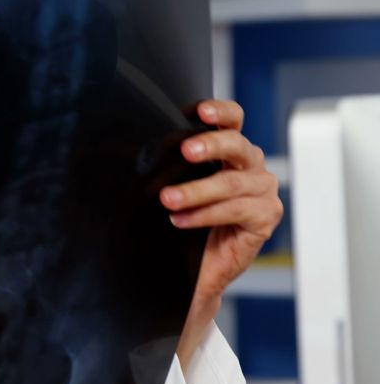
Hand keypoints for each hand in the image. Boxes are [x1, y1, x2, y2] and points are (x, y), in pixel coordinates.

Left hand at [161, 100, 283, 369]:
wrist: (190, 272)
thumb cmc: (179, 226)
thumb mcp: (168, 188)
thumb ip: (162, 166)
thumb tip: (118, 147)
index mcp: (230, 152)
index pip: (233, 120)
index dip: (219, 112)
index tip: (197, 111)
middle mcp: (251, 167)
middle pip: (237, 145)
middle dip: (210, 145)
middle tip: (186, 151)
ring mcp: (262, 192)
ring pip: (231, 182)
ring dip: (197, 191)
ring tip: (168, 199)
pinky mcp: (265, 218)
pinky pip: (237, 210)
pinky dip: (207, 214)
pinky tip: (181, 220)